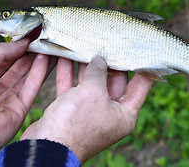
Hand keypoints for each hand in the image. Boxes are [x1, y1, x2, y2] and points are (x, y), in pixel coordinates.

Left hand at [0, 39, 53, 166]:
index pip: (4, 59)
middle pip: (18, 67)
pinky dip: (39, 74)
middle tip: (45, 38)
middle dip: (31, 53)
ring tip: (51, 45)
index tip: (31, 35)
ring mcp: (8, 100)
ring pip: (27, 77)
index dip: (17, 47)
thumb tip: (23, 42)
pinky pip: (31, 89)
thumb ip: (0, 51)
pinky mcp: (19, 111)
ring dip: (39, 61)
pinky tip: (46, 59)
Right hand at [21, 57, 152, 163]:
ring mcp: (90, 112)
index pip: (140, 85)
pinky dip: (69, 73)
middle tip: (107, 41)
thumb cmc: (74, 125)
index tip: (141, 48)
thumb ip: (98, 73)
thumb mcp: (92, 93)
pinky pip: (73, 87)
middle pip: (114, 81)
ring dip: (86, 65)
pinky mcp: (71, 110)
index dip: (142, 66)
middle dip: (109, 61)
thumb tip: (99, 61)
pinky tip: (65, 56)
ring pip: (91, 83)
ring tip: (86, 44)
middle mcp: (109, 113)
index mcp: (124, 113)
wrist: (45, 148)